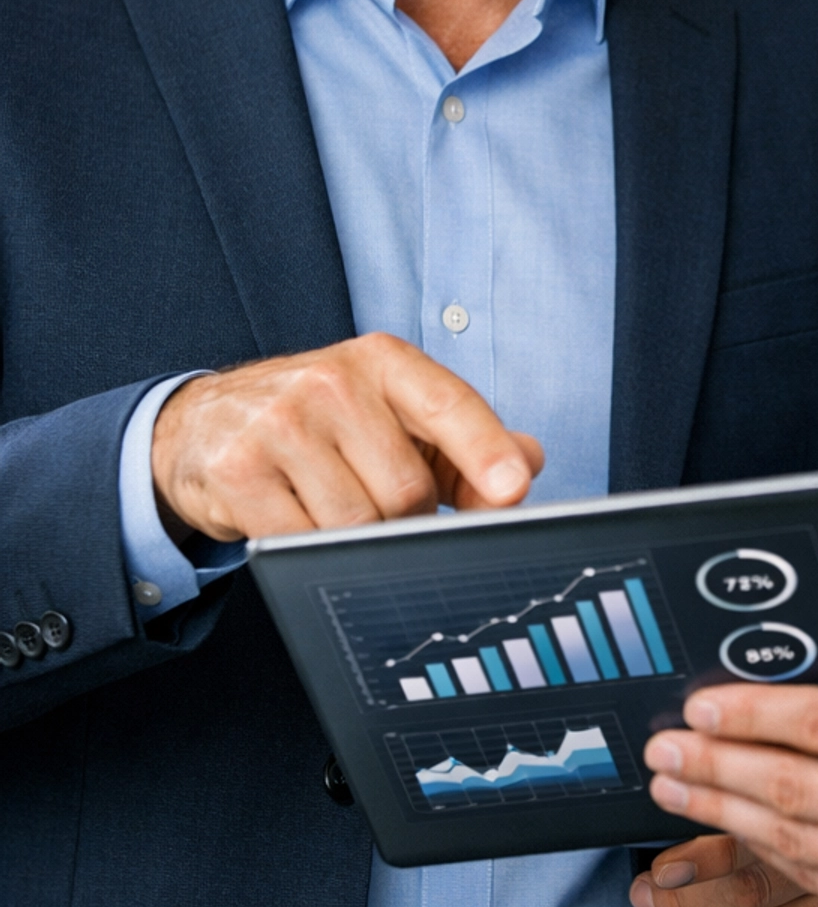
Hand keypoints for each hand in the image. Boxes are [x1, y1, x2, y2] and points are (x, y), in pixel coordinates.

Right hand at [151, 332, 543, 542]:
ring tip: (333, 507)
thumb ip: (461, 441)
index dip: (485, 451)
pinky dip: (307, 544)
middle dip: (406, 517)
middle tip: (381, 506)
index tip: (513, 489)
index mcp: (383, 362)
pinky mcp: (238, 472)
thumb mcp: (390, 414)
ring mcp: (280, 424)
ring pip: (357, 523)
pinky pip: (302, 541)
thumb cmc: (316, 422)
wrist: (200, 425)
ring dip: (357, 537)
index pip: (448, 404)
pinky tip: (293, 514)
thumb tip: (528, 462)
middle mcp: (332, 382)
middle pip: (406, 488)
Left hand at [643, 564, 817, 906]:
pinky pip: (813, 882)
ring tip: (674, 787)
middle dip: (715, 767)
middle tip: (663, 749)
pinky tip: (728, 828)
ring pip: (792, 843)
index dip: (754, 716)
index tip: (702, 704)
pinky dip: (763, 854)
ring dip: (722, 813)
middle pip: (792, 790)